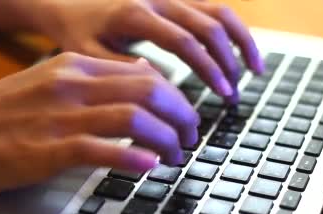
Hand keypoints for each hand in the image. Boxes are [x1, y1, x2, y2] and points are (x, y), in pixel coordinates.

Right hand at [0, 52, 198, 193]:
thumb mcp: (46, 83)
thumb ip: (92, 82)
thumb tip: (141, 79)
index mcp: (72, 65)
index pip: (144, 72)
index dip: (175, 97)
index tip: (184, 117)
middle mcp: (71, 85)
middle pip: (149, 90)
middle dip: (181, 115)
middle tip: (190, 137)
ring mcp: (60, 117)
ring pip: (134, 117)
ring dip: (165, 138)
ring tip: (176, 156)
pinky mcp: (47, 150)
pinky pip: (103, 149)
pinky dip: (134, 158)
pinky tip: (149, 167)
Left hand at [28, 0, 263, 97]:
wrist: (67, 2)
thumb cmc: (77, 32)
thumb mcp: (90, 57)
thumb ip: (125, 71)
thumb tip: (164, 87)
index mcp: (136, 14)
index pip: (184, 41)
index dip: (208, 68)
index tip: (223, 94)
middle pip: (209, 25)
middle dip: (228, 62)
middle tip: (234, 95)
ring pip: (218, 11)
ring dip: (241, 41)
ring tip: (255, 71)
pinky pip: (213, 9)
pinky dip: (232, 30)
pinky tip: (243, 52)